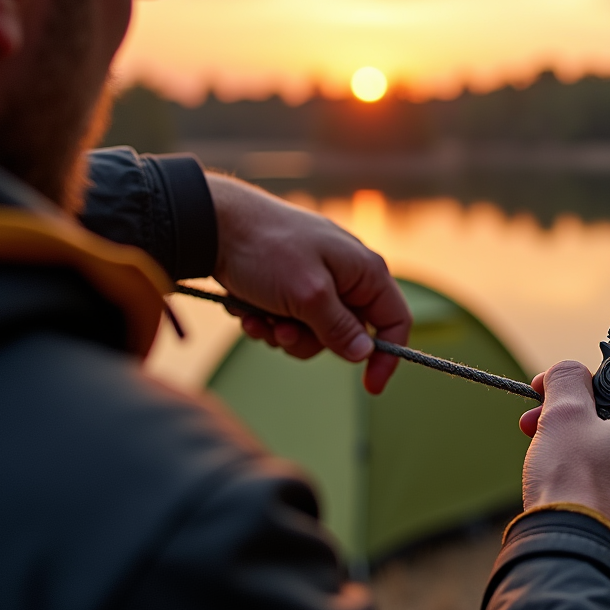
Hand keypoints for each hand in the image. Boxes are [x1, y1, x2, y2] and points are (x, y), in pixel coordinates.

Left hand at [206, 174, 410, 393]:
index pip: (395, 321)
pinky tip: (246, 309)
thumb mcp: (308, 296)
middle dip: (310, 341)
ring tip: (257, 317)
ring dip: (283, 333)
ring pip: (314, 331)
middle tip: (281, 332)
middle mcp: (348, 274)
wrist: (213, 222)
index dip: (387, 356)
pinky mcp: (290, 282)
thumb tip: (364, 353)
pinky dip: (268, 321)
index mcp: (365, 270)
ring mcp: (319, 278)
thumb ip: (339, 328)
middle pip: (347, 333)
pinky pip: (290, 319)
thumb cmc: (267, 250)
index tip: (370, 387)